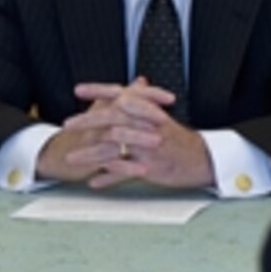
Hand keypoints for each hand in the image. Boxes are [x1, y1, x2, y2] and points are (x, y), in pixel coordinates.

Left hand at [44, 78, 214, 189]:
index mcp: (148, 110)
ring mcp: (148, 145)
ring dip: (89, 153)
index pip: (120, 93)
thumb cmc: (177, 139)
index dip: (98, 89)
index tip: (78, 90)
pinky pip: (125, 171)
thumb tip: (123, 93)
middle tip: (67, 124)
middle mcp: (147, 124)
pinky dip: (107, 177)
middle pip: (113, 117)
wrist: (203, 159)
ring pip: (114, 146)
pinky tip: (92, 181)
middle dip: (87, 120)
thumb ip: (140, 104)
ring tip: (70, 158)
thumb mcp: (159, 117)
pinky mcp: (151, 166)